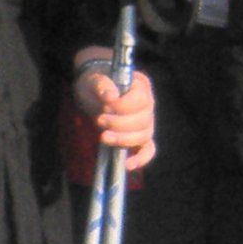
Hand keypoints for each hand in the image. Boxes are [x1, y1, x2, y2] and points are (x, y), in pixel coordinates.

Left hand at [75, 54, 157, 169]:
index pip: (141, 100)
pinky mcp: (140, 136)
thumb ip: (102, 85)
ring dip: (123, 139)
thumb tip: (111, 96)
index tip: (105, 106)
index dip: (123, 106)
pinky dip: (141, 158)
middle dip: (119, 123)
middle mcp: (148, 104)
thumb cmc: (96, 83)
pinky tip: (128, 164)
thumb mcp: (94, 79)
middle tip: (99, 120)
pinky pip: (148, 150)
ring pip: (144, 135)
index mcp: (141, 85)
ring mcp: (146, 121)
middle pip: (143, 120)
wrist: (94, 92)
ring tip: (103, 136)